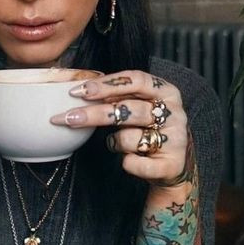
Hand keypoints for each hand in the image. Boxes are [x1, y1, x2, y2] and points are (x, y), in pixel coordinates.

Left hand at [50, 71, 192, 187]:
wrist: (173, 165)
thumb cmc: (148, 129)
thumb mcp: (138, 106)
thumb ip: (118, 96)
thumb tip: (79, 90)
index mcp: (166, 92)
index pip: (136, 80)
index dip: (106, 84)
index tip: (79, 91)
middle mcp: (174, 113)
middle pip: (129, 108)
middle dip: (95, 113)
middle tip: (68, 117)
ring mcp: (175, 139)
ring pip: (130, 138)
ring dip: (114, 142)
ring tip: (117, 143)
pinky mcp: (171, 165)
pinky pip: (135, 163)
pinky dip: (126, 163)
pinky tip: (129, 160)